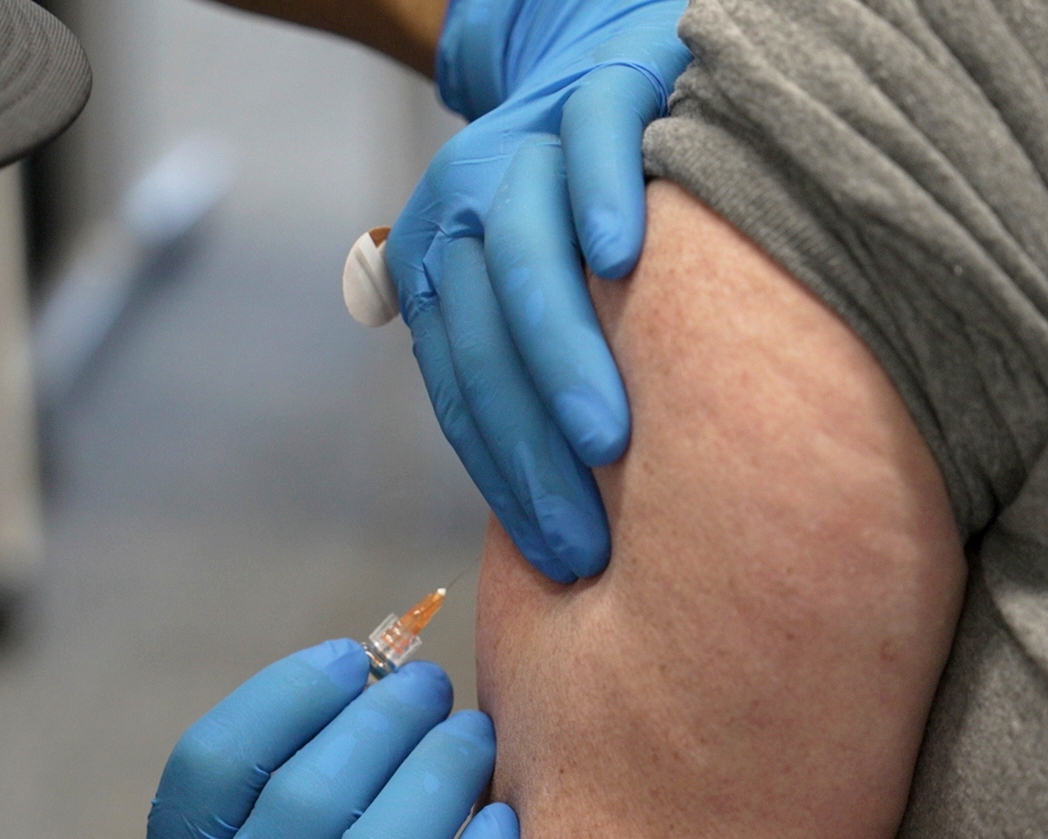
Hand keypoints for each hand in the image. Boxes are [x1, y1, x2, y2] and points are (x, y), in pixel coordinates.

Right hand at [125, 639, 519, 838]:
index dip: (286, 693)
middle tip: (429, 686)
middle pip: (306, 799)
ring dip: (437, 776)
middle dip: (382, 720)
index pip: (212, 763)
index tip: (351, 658)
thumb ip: (271, 805)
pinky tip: (501, 826)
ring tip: (470, 737)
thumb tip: (371, 679)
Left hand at [385, 0, 689, 580]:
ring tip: (608, 443)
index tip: (556, 558)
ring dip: (559, 350)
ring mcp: (529, 142)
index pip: (460, 389)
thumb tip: (547, 506)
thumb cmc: (587, 214)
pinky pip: (592, 141)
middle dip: (530, 447)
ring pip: (523, 250)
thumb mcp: (535, 289)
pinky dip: (602, 196)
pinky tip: (623, 260)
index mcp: (439, 266)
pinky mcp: (603, 85)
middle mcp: (466, 205)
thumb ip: (521, 368)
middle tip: (588, 536)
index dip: (503, 478)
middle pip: (483, 337)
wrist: (608, 56)